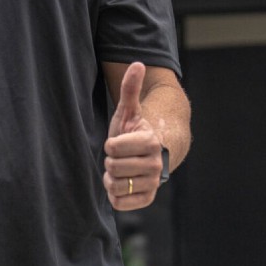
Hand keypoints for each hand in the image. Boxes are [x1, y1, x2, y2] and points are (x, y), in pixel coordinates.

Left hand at [103, 62, 164, 210]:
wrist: (151, 156)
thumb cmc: (134, 131)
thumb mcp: (129, 111)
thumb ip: (131, 88)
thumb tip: (137, 63)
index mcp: (150, 141)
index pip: (112, 147)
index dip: (110, 143)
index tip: (120, 141)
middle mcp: (155, 164)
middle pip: (113, 166)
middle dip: (111, 161)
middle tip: (121, 156)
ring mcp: (153, 183)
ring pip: (115, 185)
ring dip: (112, 178)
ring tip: (122, 168)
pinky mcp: (147, 200)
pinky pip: (119, 203)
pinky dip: (115, 195)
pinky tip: (123, 183)